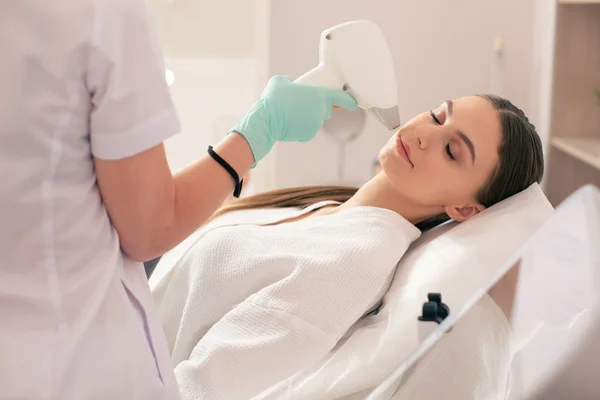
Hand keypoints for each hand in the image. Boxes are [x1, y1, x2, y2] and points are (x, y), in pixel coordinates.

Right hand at [230, 75, 357, 166]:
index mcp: (319, 95)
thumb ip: (290, 82)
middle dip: (317, 107)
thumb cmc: (274, 99)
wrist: (267, 120)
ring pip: (315, 120)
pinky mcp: (308, 135)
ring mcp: (315, 124)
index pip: (340, 97)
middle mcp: (321, 111)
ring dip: (307, 117)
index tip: (353, 102)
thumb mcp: (280, 81)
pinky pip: (307, 129)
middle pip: (325, 109)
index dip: (348, 100)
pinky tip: (289, 122)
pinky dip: (301, 127)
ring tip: (290, 113)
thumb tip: (289, 84)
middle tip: (300, 104)